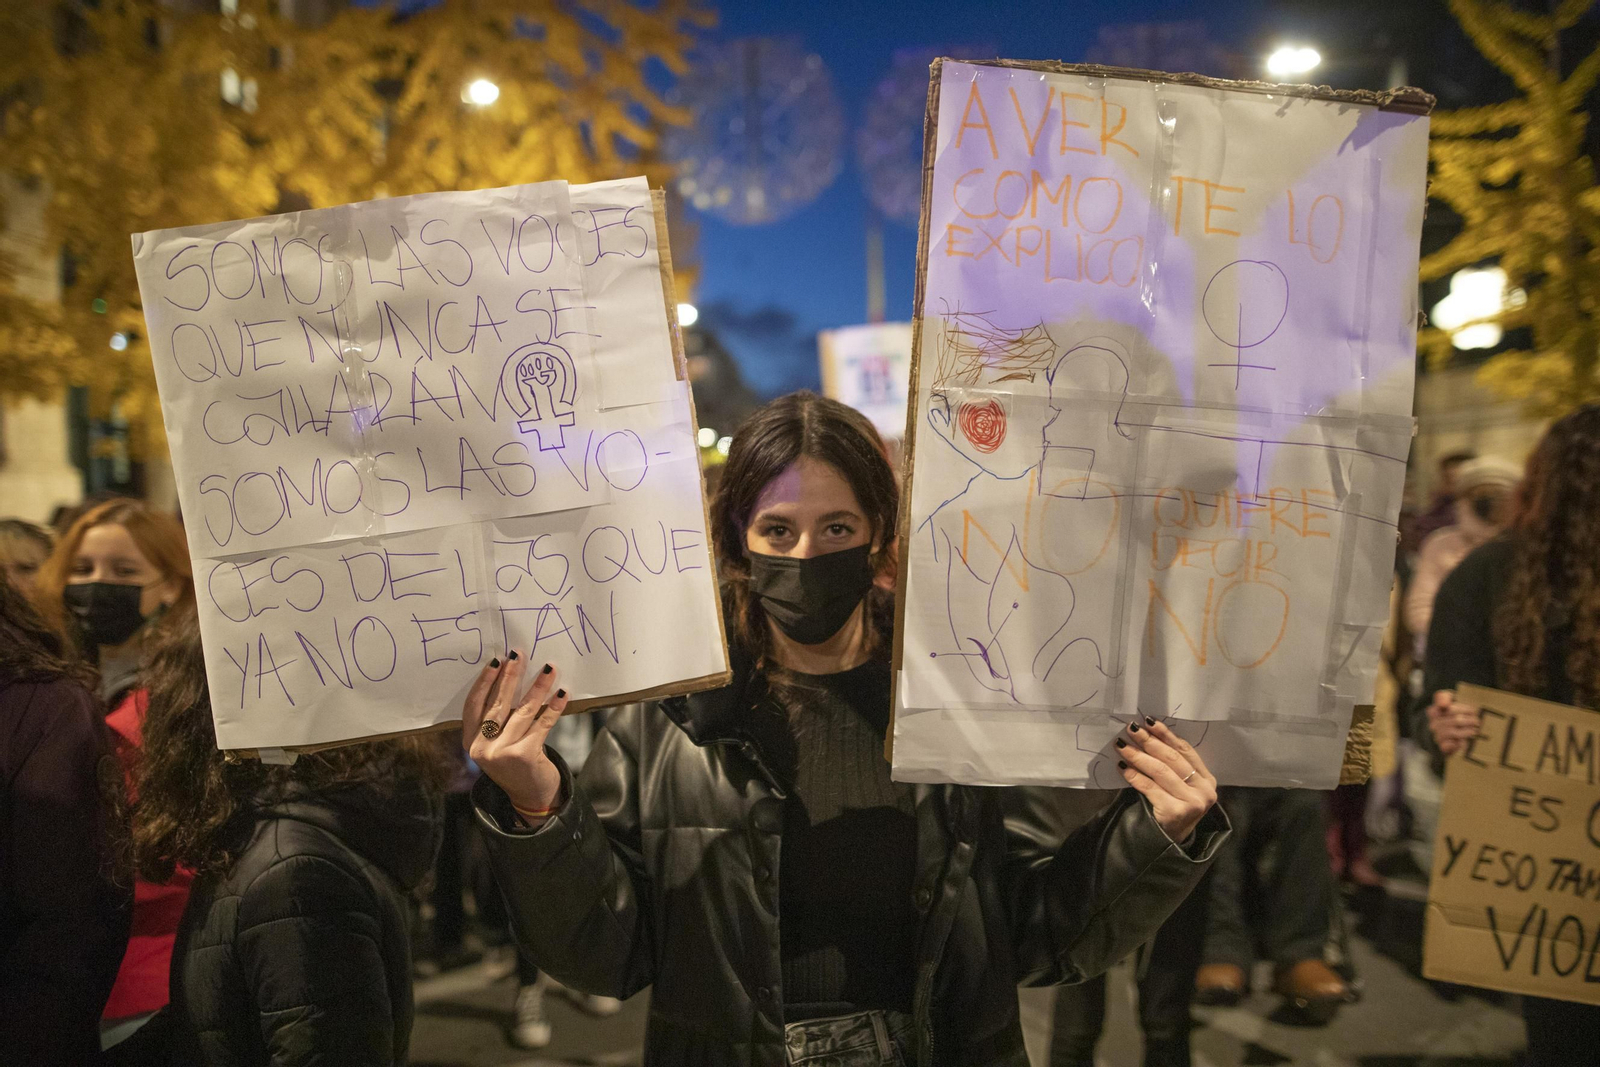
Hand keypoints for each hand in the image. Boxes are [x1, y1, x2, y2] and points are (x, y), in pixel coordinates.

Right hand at [463, 655, 569, 814]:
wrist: (530, 797)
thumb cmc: (514, 762)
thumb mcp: (496, 743)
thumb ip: (497, 719)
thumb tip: (512, 678)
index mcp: (471, 741)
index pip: (473, 705)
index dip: (484, 682)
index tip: (496, 661)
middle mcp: (482, 748)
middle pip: (497, 704)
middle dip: (510, 676)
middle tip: (519, 655)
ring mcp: (502, 753)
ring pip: (522, 711)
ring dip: (537, 687)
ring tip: (548, 669)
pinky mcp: (524, 755)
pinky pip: (542, 723)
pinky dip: (553, 707)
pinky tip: (561, 694)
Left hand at [1117, 718, 1217, 843]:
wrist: (1170, 845)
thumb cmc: (1174, 810)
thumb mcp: (1181, 787)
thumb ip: (1173, 766)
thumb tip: (1148, 734)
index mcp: (1207, 780)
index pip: (1185, 750)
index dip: (1166, 734)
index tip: (1149, 722)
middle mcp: (1204, 790)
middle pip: (1172, 759)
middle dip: (1149, 741)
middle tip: (1131, 729)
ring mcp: (1192, 802)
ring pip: (1160, 771)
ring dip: (1137, 756)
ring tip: (1122, 745)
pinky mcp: (1176, 812)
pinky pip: (1150, 788)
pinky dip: (1134, 776)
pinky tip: (1123, 767)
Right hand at [1426, 689, 1480, 755]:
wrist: (1443, 732)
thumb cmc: (1448, 714)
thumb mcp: (1446, 700)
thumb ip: (1442, 697)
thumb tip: (1443, 705)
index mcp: (1433, 711)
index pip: (1450, 708)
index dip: (1464, 709)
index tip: (1473, 711)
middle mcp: (1433, 724)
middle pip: (1456, 720)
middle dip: (1469, 720)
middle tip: (1477, 721)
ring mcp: (1437, 736)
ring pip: (1453, 732)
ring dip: (1467, 732)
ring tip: (1475, 730)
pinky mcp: (1442, 747)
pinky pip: (1449, 746)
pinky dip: (1458, 744)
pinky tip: (1464, 742)